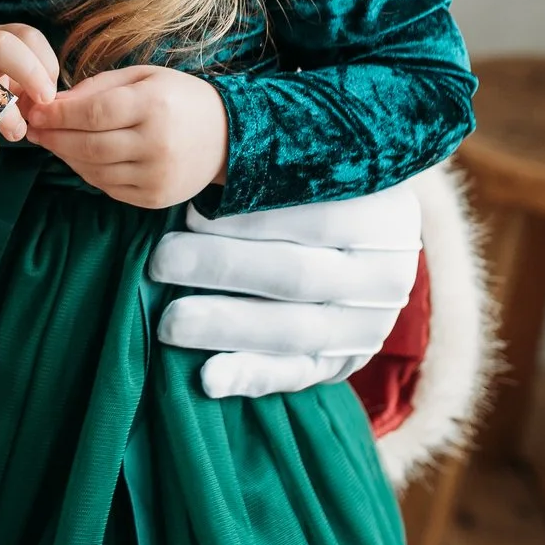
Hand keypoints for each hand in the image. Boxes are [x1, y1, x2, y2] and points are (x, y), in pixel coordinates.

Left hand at [25, 66, 226, 207]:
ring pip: (93, 170)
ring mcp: (157, 175)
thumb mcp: (144, 77)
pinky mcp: (155, 197)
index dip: (58, 115)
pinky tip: (78, 157)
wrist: (227, 136)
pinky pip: (108, 187)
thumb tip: (55, 102)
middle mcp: (156, 143)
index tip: (36, 111)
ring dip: (65, 156)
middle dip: (53, 137)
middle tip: (33, 129)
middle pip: (88, 145)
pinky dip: (87, 172)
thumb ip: (98, 86)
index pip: (93, 113)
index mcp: (154, 105)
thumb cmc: (180, 98)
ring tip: (52, 141)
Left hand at [146, 183, 422, 398]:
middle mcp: (383, 275)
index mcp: (382, 213)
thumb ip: (270, 172)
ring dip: (227, 326)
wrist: (365, 244)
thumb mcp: (313, 168)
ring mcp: (367, 325)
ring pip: (295, 331)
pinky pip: (296, 372)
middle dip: (222, 268)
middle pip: (297, 275)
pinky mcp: (344, 362)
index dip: (250, 218)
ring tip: (170, 322)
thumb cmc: (319, 189)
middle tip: (161, 262)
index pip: (316, 216)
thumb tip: (198, 173)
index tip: (191, 213)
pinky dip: (251, 375)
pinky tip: (208, 377)